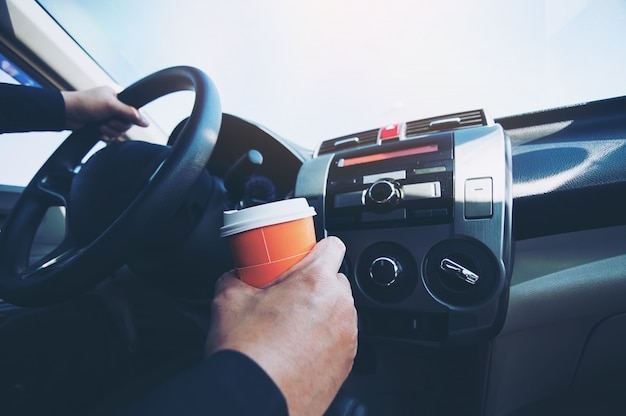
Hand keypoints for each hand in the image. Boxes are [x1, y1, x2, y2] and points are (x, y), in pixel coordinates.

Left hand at [61, 86, 148, 140]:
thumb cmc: (86, 104)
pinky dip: (106, 136)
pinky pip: (112, 135)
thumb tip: (146, 123)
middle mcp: (116, 105)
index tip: (122, 117)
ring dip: (110, 131)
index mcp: (119, 95)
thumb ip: (130, 113)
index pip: (136, 110)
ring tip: (100, 126)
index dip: (131, 117)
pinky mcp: (102, 125)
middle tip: (107, 121)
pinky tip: (99, 133)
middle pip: (128, 123)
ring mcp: (109, 116)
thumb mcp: (110, 106)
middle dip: (116, 125)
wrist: (66, 113)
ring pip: (120, 130)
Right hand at [205, 236, 357, 415]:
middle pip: (335, 280)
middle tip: (287, 294)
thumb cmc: (247, 354)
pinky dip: (323, 338)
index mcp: (316, 283)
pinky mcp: (346, 363)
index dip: (315, 248)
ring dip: (320, 312)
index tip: (301, 256)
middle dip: (314, 284)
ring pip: (338, 310)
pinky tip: (297, 348)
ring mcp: (346, 337)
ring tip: (290, 326)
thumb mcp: (228, 300)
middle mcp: (339, 307)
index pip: (333, 245)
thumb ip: (236, 277)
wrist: (254, 399)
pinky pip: (338, 338)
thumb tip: (235, 276)